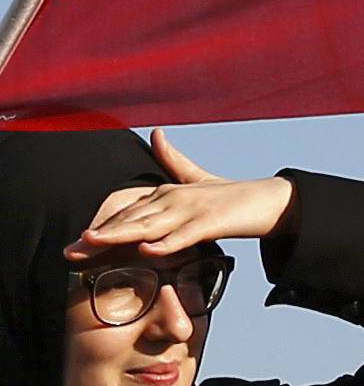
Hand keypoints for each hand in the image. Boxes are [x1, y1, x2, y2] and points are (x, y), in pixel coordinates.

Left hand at [65, 132, 293, 260]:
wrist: (270, 198)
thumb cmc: (233, 194)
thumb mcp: (199, 178)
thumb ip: (173, 160)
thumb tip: (156, 133)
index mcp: (167, 192)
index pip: (127, 212)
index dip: (100, 227)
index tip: (75, 245)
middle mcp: (174, 198)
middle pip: (130, 219)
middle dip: (99, 236)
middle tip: (70, 252)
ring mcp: (193, 210)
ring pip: (150, 225)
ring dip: (121, 234)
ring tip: (94, 243)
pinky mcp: (213, 222)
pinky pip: (186, 235)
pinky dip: (167, 244)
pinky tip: (149, 251)